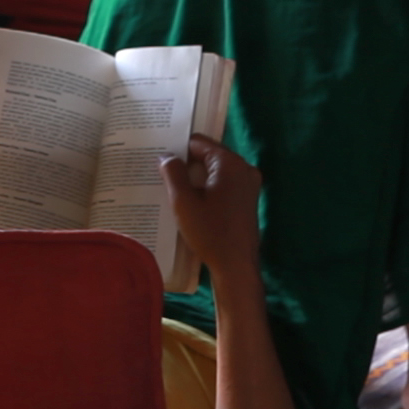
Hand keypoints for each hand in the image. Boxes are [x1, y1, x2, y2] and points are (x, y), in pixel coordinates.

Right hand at [160, 135, 263, 278]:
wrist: (236, 266)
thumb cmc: (210, 233)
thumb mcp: (183, 202)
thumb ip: (173, 173)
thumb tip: (166, 156)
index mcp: (230, 163)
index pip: (198, 142)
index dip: (177, 148)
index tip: (159, 159)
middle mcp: (244, 168)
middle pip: (208, 155)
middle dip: (186, 163)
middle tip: (162, 173)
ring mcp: (249, 184)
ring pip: (215, 171)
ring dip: (196, 178)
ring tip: (173, 188)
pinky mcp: (247, 199)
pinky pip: (223, 184)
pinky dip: (207, 188)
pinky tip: (191, 201)